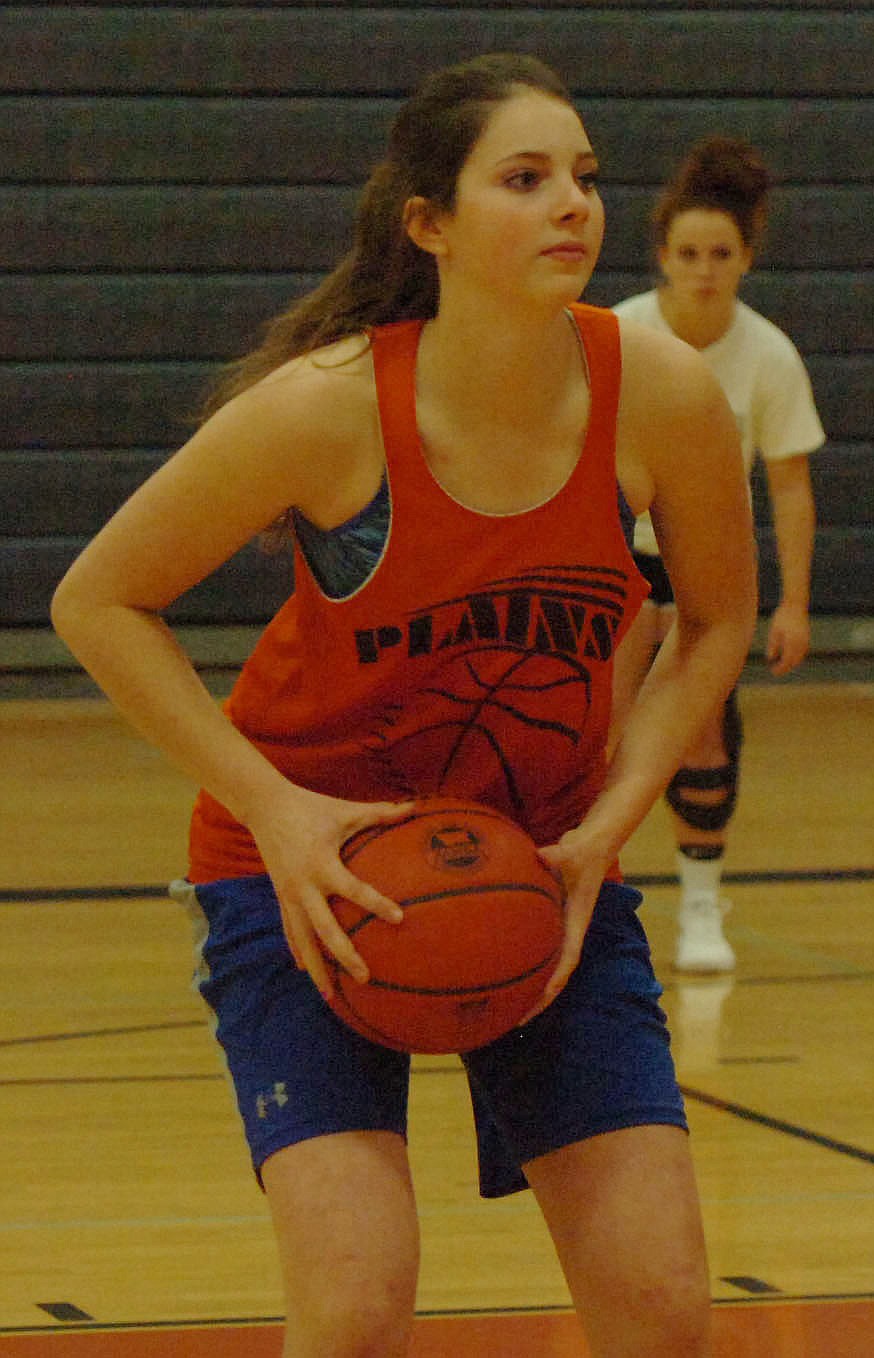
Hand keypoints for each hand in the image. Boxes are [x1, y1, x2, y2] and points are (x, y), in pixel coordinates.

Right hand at [248, 786, 414, 997]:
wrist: (264, 806)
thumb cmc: (310, 807)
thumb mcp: (345, 810)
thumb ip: (380, 813)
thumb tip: (415, 806)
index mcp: (322, 864)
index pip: (353, 888)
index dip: (376, 903)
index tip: (399, 918)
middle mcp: (303, 886)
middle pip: (325, 930)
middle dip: (344, 956)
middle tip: (365, 978)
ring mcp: (288, 895)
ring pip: (303, 940)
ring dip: (317, 969)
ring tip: (331, 996)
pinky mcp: (280, 897)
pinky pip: (290, 930)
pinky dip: (298, 951)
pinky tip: (306, 971)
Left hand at [519, 827, 610, 1021]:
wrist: (592, 844)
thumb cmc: (584, 850)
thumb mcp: (573, 851)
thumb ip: (558, 855)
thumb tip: (540, 855)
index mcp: (575, 922)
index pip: (568, 958)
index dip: (556, 980)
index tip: (543, 999)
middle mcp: (567, 930)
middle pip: (555, 974)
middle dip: (538, 1000)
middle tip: (516, 1022)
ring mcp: (558, 928)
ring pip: (545, 967)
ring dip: (529, 989)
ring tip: (505, 1011)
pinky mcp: (549, 920)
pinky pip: (535, 950)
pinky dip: (521, 964)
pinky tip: (498, 973)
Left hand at [765, 603, 809, 675]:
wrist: (795, 604)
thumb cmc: (782, 616)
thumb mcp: (774, 630)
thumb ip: (772, 645)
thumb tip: (770, 658)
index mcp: (791, 641)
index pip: (786, 660)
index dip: (780, 668)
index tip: (773, 672)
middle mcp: (800, 642)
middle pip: (794, 661)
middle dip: (786, 668)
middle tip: (776, 671)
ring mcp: (806, 640)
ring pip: (800, 657)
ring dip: (792, 663)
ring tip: (782, 665)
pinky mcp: (807, 637)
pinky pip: (803, 652)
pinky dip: (797, 657)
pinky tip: (789, 657)